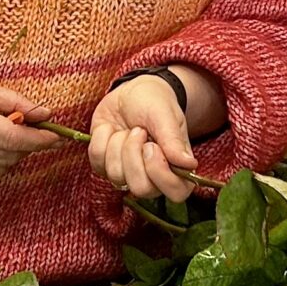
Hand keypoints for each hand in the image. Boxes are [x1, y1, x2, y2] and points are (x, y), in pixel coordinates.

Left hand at [88, 70, 202, 201]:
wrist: (132, 91)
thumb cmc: (155, 103)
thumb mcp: (166, 116)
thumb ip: (174, 141)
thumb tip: (189, 164)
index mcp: (176, 168)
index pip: (176, 193)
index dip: (160, 173)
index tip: (152, 146)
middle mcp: (153, 177)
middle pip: (141, 188)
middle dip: (134, 155)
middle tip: (138, 131)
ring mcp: (126, 173)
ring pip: (116, 175)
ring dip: (118, 144)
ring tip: (129, 128)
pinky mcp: (104, 165)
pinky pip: (97, 162)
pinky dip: (102, 139)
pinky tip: (111, 128)